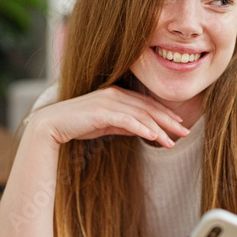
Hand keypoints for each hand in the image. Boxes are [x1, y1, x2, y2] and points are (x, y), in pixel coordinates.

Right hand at [29, 86, 188, 148]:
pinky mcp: (101, 112)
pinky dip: (143, 128)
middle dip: (168, 121)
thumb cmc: (78, 125)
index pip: (146, 104)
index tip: (179, 124)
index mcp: (116, 94)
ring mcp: (108, 101)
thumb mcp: (106, 125)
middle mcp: (115, 94)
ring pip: (141, 114)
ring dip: (159, 128)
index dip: (165, 114)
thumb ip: (124, 124)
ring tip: (172, 141)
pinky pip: (127, 120)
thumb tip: (143, 130)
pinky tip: (154, 137)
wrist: (51, 125)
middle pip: (148, 107)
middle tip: (185, 132)